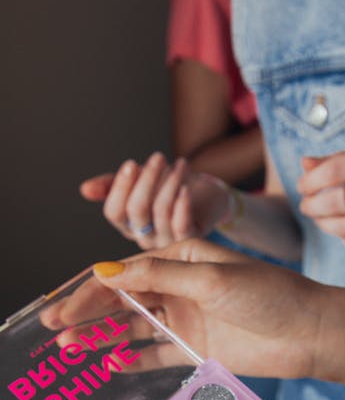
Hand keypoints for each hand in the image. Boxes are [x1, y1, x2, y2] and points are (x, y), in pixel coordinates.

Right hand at [42, 240, 326, 378]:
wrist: (309, 333)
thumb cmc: (268, 295)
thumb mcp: (210, 279)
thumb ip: (158, 278)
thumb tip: (107, 271)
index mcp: (181, 259)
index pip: (126, 272)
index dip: (92, 289)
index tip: (64, 308)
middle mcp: (179, 287)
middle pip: (123, 299)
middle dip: (88, 312)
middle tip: (54, 328)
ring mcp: (186, 318)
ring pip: (134, 326)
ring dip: (103, 336)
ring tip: (69, 348)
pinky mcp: (197, 348)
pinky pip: (156, 353)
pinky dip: (133, 358)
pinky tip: (109, 363)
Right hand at [80, 153, 229, 249]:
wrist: (204, 197)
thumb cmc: (168, 188)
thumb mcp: (138, 183)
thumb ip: (112, 185)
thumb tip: (85, 190)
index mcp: (128, 225)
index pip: (114, 212)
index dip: (120, 188)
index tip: (132, 164)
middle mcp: (145, 237)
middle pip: (136, 211)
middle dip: (147, 179)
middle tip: (158, 157)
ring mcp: (167, 242)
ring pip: (160, 212)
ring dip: (170, 182)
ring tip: (181, 164)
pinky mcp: (190, 240)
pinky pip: (182, 224)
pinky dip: (182, 202)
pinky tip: (187, 185)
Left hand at [297, 142, 344, 251]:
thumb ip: (343, 158)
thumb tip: (304, 164)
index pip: (336, 170)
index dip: (311, 181)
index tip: (302, 186)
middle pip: (339, 201)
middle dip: (313, 205)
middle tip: (306, 205)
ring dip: (325, 224)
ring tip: (319, 218)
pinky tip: (341, 230)